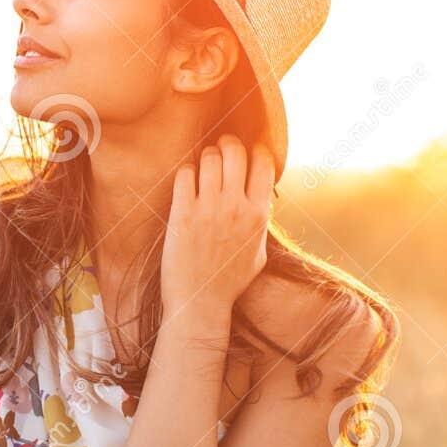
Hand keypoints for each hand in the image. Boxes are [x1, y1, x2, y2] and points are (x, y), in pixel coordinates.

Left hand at [160, 134, 273, 317]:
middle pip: (236, 151)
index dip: (257, 150)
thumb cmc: (229, 281)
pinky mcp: (183, 214)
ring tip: (203, 164)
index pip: (264, 163)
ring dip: (206, 155)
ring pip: (209, 158)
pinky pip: (185, 174)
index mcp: (258, 214)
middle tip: (221, 148)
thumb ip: (261, 222)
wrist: (200, 302)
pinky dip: (186, 171)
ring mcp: (208, 209)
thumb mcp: (259, 252)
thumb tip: (263, 199)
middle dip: (228, 144)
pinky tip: (187, 180)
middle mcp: (236, 207)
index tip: (249, 152)